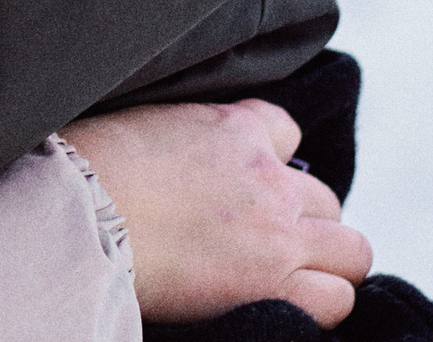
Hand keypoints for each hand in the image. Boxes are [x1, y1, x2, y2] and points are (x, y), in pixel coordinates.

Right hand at [60, 99, 371, 328]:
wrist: (81, 214)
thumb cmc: (89, 173)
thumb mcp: (146, 129)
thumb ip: (188, 142)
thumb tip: (187, 165)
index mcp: (234, 128)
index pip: (286, 131)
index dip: (271, 164)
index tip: (249, 188)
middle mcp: (268, 176)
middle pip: (326, 199)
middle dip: (303, 222)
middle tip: (264, 244)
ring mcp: (279, 231)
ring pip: (350, 249)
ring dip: (323, 263)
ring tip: (283, 280)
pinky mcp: (276, 283)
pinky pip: (337, 299)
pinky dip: (320, 304)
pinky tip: (286, 305)